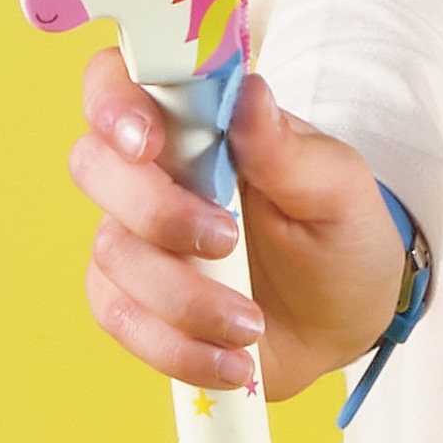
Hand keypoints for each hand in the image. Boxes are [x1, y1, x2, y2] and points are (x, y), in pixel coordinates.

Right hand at [70, 48, 405, 399]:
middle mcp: (153, 173)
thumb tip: (250, 91)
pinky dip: (179, 349)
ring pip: (113, 257)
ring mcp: (135, 239)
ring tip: (252, 322)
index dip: (114, 101)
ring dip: (184, 297)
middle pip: (95, 166)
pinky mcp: (133, 304)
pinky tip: (234, 362)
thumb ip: (287, 147)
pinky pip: (124, 323)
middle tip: (226, 241)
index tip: (147, 141)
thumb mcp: (338, 186)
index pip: (122, 81)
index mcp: (200, 121)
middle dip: (155, 211)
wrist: (347, 316)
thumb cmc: (340, 231)